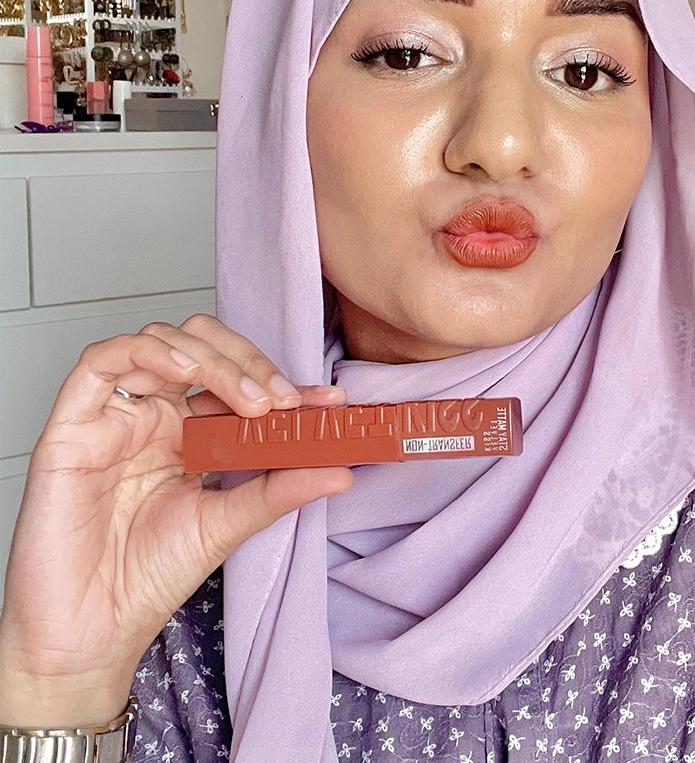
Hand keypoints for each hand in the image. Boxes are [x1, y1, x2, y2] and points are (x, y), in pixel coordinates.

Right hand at [0, 314, 352, 727]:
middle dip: (250, 362)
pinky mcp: (73, 424)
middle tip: (282, 402)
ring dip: (214, 357)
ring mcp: (114, 415)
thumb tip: (341, 471)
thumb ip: (279, 490)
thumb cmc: (147, 578)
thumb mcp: (228, 525)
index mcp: (188, 433)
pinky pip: (103, 360)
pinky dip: (150, 351)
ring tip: (248, 400)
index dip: (285, 382)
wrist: (90, 633)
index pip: (240, 384)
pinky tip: (186, 371)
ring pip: (161, 340)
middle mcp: (153, 415)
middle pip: (203, 346)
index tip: (330, 402)